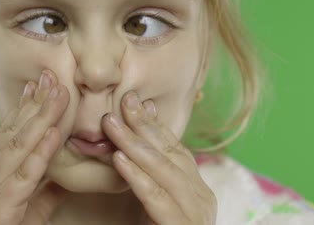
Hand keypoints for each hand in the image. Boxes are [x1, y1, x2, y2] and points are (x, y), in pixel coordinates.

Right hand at [0, 69, 69, 224]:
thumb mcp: (31, 208)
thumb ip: (46, 189)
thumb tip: (66, 174)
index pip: (10, 132)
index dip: (26, 107)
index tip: (40, 83)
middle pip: (13, 131)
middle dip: (34, 103)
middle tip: (50, 76)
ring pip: (17, 146)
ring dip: (39, 118)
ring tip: (58, 95)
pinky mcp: (0, 207)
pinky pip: (24, 175)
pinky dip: (39, 152)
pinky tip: (53, 134)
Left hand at [102, 91, 216, 224]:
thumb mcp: (150, 201)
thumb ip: (143, 174)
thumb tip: (126, 142)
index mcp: (194, 186)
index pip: (172, 147)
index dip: (151, 123)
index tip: (132, 100)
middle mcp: (202, 196)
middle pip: (170, 153)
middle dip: (143, 126)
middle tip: (122, 102)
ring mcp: (197, 213)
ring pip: (164, 171)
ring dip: (135, 145)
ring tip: (111, 124)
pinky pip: (158, 199)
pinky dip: (138, 178)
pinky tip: (119, 160)